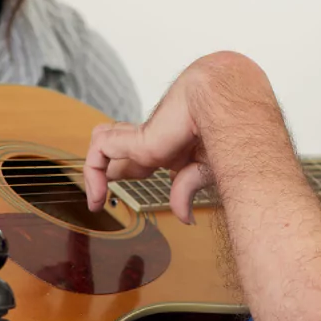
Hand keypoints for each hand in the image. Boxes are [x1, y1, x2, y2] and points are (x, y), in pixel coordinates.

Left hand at [83, 65, 210, 223]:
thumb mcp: (205, 169)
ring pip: (106, 142)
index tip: (128, 196)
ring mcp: (146, 137)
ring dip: (96, 169)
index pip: (144, 157)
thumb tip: (184, 218)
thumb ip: (187, 189)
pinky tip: (100, 197)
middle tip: (97, 197)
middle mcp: (158, 139)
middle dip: (110, 171)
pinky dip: (94, 174)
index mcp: (175, 146)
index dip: (131, 172)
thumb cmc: (227, 129)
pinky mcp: (136, 140)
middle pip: (122, 151)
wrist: (224, 103)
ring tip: (96, 198)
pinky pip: (100, 152)